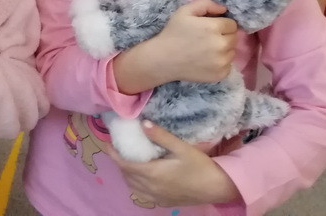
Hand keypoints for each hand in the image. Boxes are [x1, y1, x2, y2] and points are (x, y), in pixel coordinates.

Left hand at [108, 122, 239, 206]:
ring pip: (133, 188)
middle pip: (127, 176)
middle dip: (119, 163)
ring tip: (128, 161)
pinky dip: (136, 186)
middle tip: (119, 149)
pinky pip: (143, 195)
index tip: (107, 144)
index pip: (124, 165)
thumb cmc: (201, 166)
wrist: (219, 188)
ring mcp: (158, 197)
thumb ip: (161, 136)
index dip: (113, 155)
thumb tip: (142, 123)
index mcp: (153, 174)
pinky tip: (142, 177)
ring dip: (127, 175)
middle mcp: (152, 188)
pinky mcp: (165, 202)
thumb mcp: (181, 147)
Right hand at [115, 0, 236, 92]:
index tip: (210, 28)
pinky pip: (229, 65)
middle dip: (224, 36)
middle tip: (208, 39)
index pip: (232, 24)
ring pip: (232, 51)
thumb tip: (224, 9)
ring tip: (206, 50)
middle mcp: (222, 45)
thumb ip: (206, 4)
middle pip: (234, 38)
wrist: (163, 59)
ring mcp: (222, 62)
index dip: (222, 24)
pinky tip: (206, 61)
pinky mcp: (221, 74)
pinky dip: (221, 62)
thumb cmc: (173, 33)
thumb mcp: (184, 11)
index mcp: (214, 27)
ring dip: (224, 50)